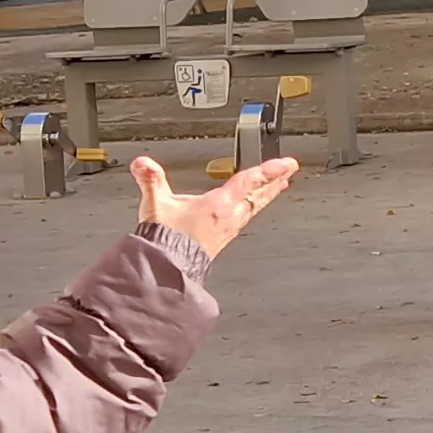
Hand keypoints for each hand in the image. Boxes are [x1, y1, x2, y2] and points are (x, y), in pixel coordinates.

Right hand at [135, 155, 298, 254]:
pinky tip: (250, 209)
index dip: (270, 171)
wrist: (167, 268)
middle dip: (275, 181)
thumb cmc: (166, 239)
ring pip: (254, 207)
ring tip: (278, 186)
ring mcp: (228, 229)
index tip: (288, 164)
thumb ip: (150, 179)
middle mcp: (229, 217)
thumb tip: (142, 163)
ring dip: (267, 194)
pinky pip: (245, 218)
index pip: (250, 181)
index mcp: (219, 205)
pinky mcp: (223, 238)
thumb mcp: (156, 204)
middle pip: (259, 195)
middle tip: (290, 171)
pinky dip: (253, 208)